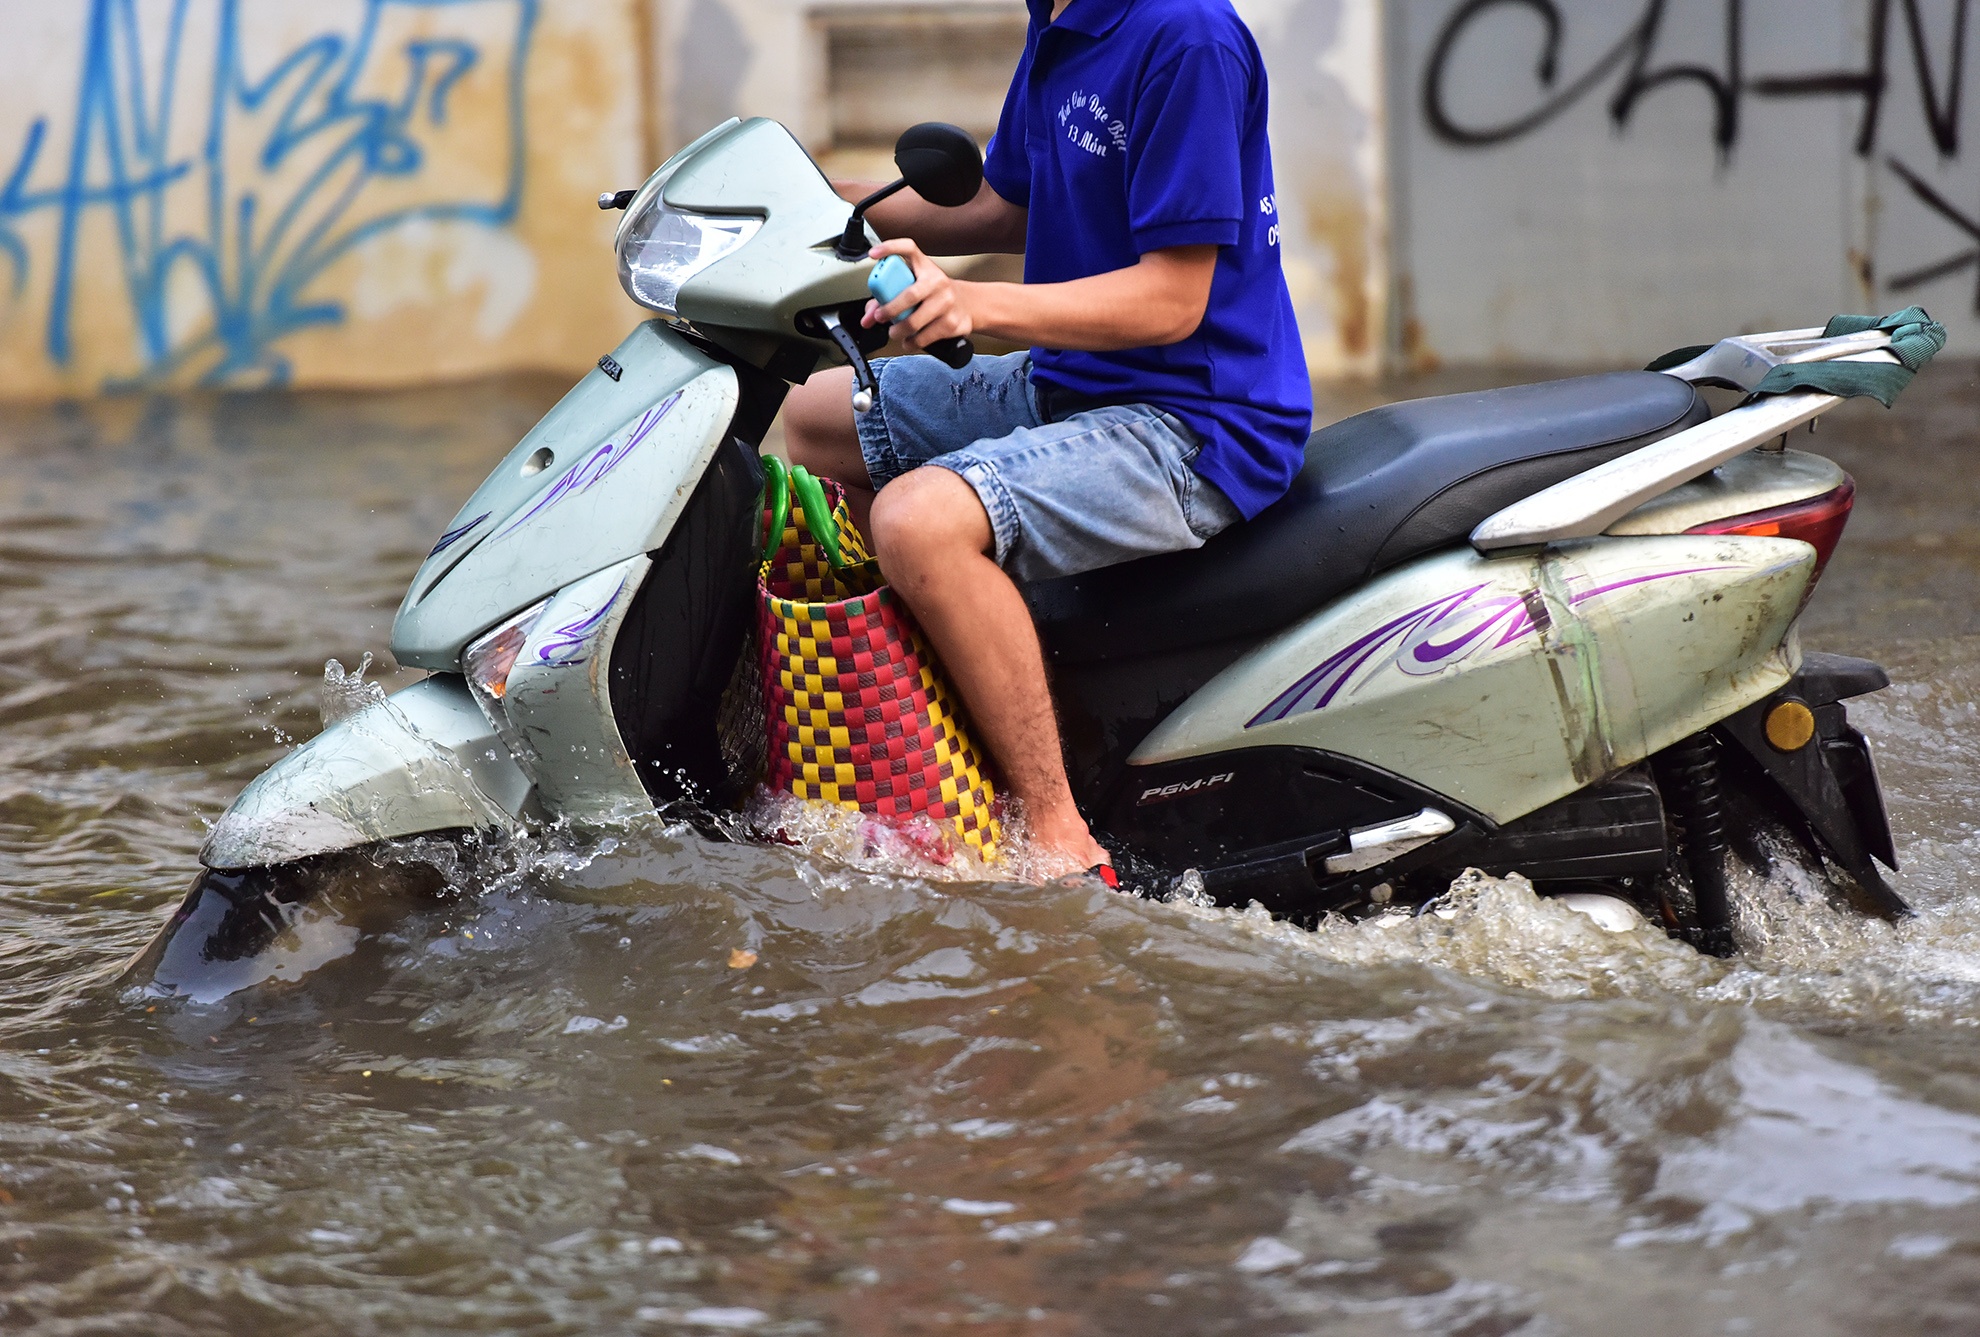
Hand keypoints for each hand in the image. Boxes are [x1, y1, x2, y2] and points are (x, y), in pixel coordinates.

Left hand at [862, 238, 974, 352]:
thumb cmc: (932, 294)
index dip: (890, 248)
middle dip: (890, 310)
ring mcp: (947, 302)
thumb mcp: (913, 286)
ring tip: (895, 333)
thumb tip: (867, 319)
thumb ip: (887, 298)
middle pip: (910, 296)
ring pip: (915, 322)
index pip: (908, 248)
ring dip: (899, 331)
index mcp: (924, 267)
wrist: (967, 304)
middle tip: (880, 317)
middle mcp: (938, 281)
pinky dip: (913, 342)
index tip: (873, 254)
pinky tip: (910, 340)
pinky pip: (926, 337)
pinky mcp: (953, 322)